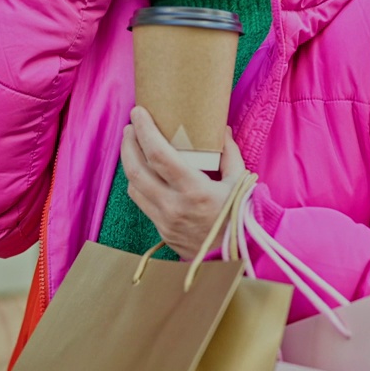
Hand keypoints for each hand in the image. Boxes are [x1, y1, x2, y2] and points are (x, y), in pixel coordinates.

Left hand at [121, 106, 247, 258]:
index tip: (138, 113)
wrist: (238, 257)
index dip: (144, 131)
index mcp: (194, 191)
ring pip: (134, 187)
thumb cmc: (241, 217)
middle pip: (136, 170)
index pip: (159, 155)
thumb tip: (221, 129)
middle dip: (129, 144)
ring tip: (133, 145)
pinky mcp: (162, 231)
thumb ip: (229, 154)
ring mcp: (165, 221)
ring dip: (129, 163)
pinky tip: (143, 171)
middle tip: (130, 126)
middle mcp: (174, 206)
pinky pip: (142, 202)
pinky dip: (138, 183)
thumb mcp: (241, 182)